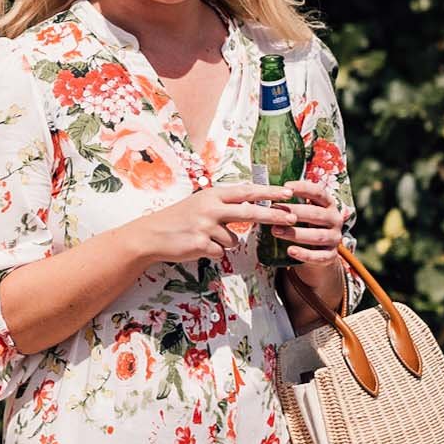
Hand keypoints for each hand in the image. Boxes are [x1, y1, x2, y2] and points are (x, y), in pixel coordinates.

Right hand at [132, 183, 296, 264]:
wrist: (150, 235)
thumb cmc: (177, 219)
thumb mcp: (199, 203)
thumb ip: (222, 204)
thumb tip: (249, 205)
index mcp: (212, 194)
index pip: (247, 191)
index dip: (269, 192)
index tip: (288, 192)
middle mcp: (211, 208)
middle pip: (250, 212)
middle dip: (273, 215)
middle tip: (292, 217)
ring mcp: (206, 226)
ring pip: (234, 239)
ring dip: (224, 242)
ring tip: (204, 238)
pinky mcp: (201, 244)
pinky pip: (220, 252)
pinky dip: (212, 252)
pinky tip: (197, 246)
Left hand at [273, 178, 351, 264]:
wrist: (320, 252)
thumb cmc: (307, 225)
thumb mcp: (305, 212)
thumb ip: (293, 204)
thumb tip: (267, 195)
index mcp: (328, 205)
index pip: (319, 193)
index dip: (303, 188)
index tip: (285, 186)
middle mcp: (335, 219)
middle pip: (316, 214)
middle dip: (294, 212)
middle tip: (273, 211)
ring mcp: (334, 238)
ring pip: (318, 235)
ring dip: (296, 233)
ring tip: (275, 231)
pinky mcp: (331, 255)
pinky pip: (319, 256)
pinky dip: (305, 254)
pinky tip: (290, 251)